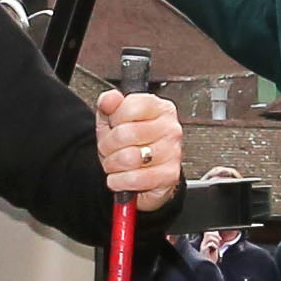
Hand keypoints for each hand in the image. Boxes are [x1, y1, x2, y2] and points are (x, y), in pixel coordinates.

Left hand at [91, 86, 181, 204]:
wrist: (141, 173)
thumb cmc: (129, 144)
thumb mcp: (113, 119)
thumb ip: (109, 103)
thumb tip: (110, 98)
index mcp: (159, 108)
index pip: (131, 107)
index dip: (113, 119)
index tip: (114, 125)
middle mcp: (170, 128)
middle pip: (126, 134)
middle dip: (108, 145)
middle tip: (109, 149)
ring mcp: (173, 152)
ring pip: (129, 158)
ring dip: (113, 165)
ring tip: (115, 163)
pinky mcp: (170, 175)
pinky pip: (136, 179)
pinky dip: (120, 181)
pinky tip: (120, 177)